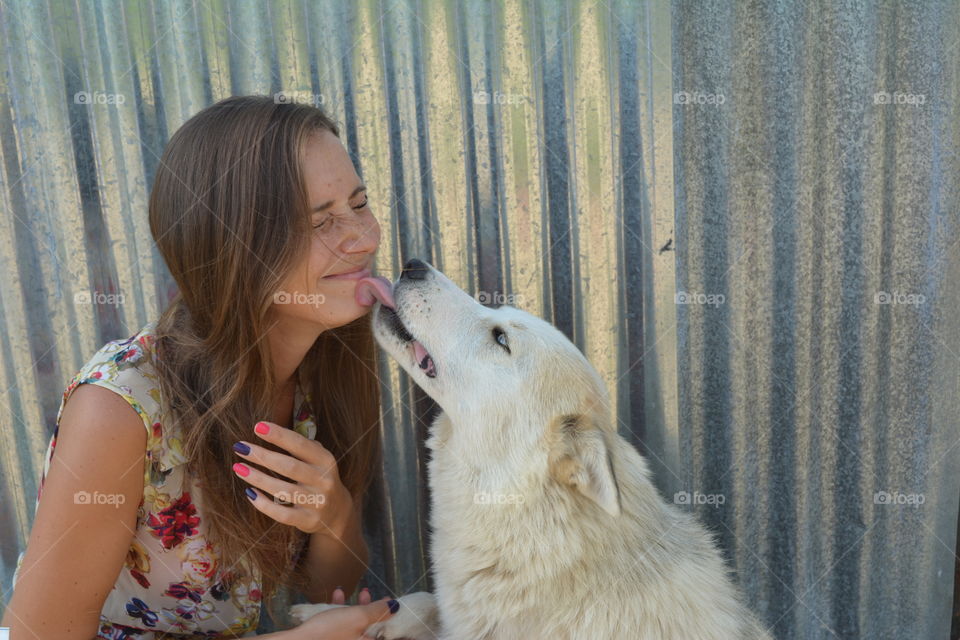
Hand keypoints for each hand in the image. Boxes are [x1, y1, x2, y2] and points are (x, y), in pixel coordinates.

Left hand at [232, 420, 353, 536]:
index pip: (300, 445)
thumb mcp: (318, 459)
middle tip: (240, 447)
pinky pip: (281, 514)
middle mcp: (324, 480)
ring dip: (257, 478)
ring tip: (238, 468)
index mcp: (326, 460)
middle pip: (289, 466)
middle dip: (262, 456)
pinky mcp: (308, 520)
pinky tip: (250, 493)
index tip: (258, 426)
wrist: (337, 512)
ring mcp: (317, 502)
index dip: (279, 435)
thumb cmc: (318, 477)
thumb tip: (269, 430)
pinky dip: (263, 504)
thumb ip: (300, 446)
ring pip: (282, 490)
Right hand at [295, 595, 397, 639]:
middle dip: (372, 607)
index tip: (396, 606)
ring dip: (356, 605)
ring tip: (355, 592)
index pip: (388, 634)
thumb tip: (395, 606)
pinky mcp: (331, 638)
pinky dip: (341, 609)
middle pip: (373, 627)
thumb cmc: (329, 631)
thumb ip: (378, 611)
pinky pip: (342, 623)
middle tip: (371, 595)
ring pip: (356, 623)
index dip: (394, 620)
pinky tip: (337, 595)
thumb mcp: (358, 617)